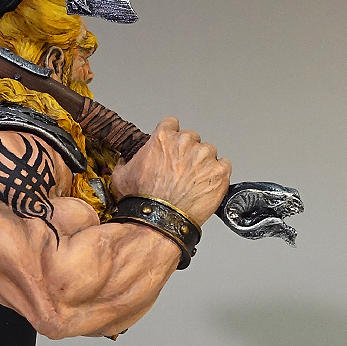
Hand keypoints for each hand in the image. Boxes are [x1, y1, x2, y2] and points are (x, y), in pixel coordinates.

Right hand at [110, 117, 231, 226]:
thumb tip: (125, 162)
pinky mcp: (219, 173)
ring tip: (193, 180)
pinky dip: (218, 174)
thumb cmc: (143, 201)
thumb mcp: (121, 177)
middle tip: (181, 169)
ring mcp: (204, 157)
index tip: (172, 145)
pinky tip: (207, 184)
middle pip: (192, 138)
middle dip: (187, 151)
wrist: (159, 221)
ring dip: (203, 163)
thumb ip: (126, 163)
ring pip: (209, 151)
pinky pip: (224, 166)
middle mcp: (185, 143)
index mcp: (163, 138)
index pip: (172, 124)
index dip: (171, 134)